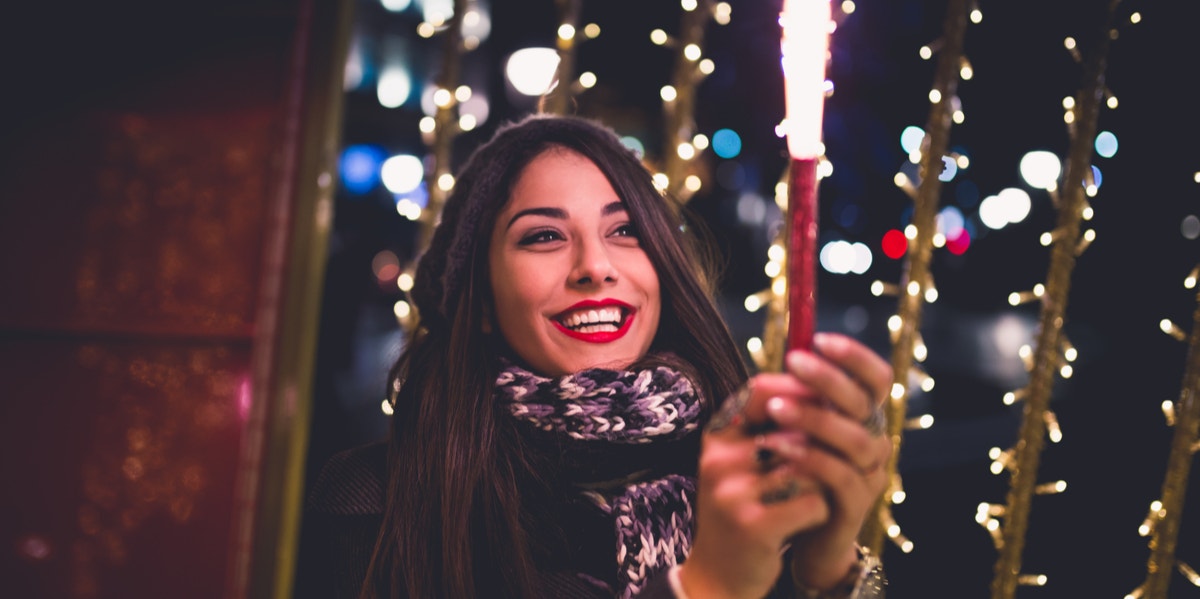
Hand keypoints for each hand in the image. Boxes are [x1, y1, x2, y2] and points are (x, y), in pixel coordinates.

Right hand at [677, 332, 891, 597]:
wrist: (717, 573)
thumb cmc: (740, 510)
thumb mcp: (741, 464)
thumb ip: (771, 430)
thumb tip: (825, 393)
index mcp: (716, 437)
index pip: (760, 391)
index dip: (799, 390)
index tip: (827, 402)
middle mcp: (719, 459)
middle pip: (795, 432)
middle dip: (819, 450)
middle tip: (820, 469)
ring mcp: (733, 492)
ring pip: (810, 468)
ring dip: (821, 484)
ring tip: (808, 498)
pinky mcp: (753, 524)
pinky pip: (814, 503)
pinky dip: (820, 512)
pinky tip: (805, 521)